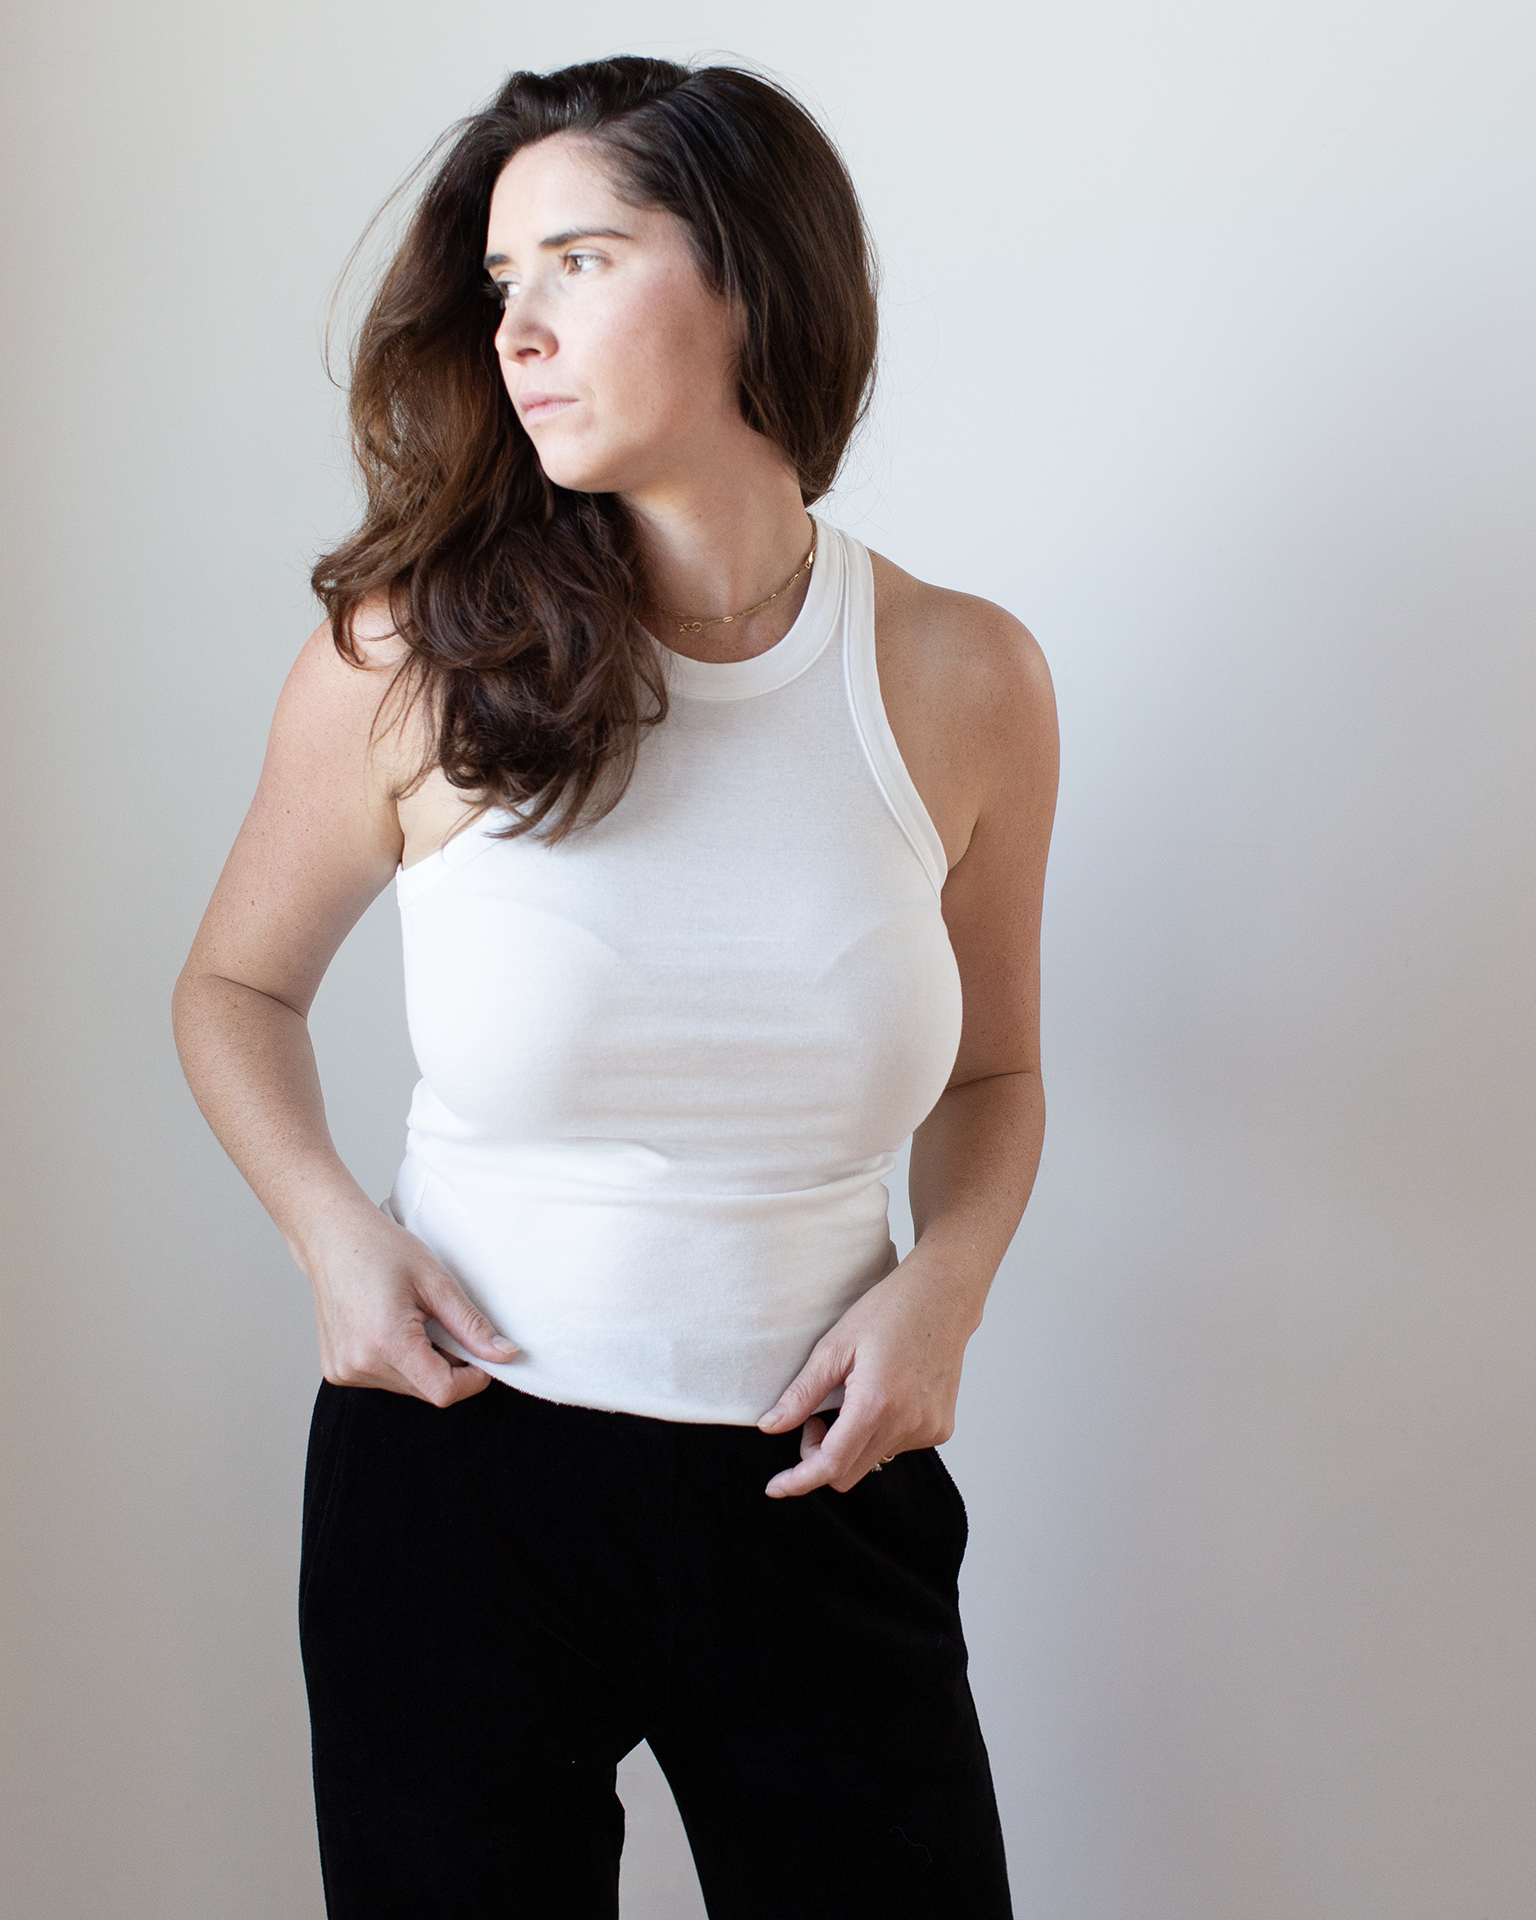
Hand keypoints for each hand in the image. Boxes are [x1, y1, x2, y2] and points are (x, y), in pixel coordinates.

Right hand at [300, 1196, 516, 1406]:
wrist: (330, 1237)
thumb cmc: (381, 1249)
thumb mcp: (436, 1281)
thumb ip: (471, 1325)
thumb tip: (505, 1355)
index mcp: (386, 1342)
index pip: (443, 1392)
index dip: (473, 1379)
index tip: (483, 1354)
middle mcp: (360, 1365)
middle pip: (427, 1391)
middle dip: (449, 1366)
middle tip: (444, 1324)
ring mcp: (344, 1371)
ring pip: (408, 1387)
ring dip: (424, 1364)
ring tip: (413, 1320)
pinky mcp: (337, 1370)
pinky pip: (385, 1379)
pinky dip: (401, 1361)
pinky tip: (391, 1328)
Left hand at [756, 1258, 976, 1497]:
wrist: (943, 1296)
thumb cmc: (887, 1311)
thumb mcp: (834, 1346)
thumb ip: (801, 1394)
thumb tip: (769, 1427)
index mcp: (876, 1403)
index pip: (831, 1465)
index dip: (798, 1481)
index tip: (775, 1487)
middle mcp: (907, 1424)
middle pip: (849, 1474)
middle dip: (820, 1458)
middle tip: (815, 1419)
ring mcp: (928, 1429)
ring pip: (872, 1461)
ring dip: (852, 1444)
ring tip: (854, 1397)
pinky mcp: (941, 1428)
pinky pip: (897, 1447)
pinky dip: (880, 1433)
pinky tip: (884, 1396)